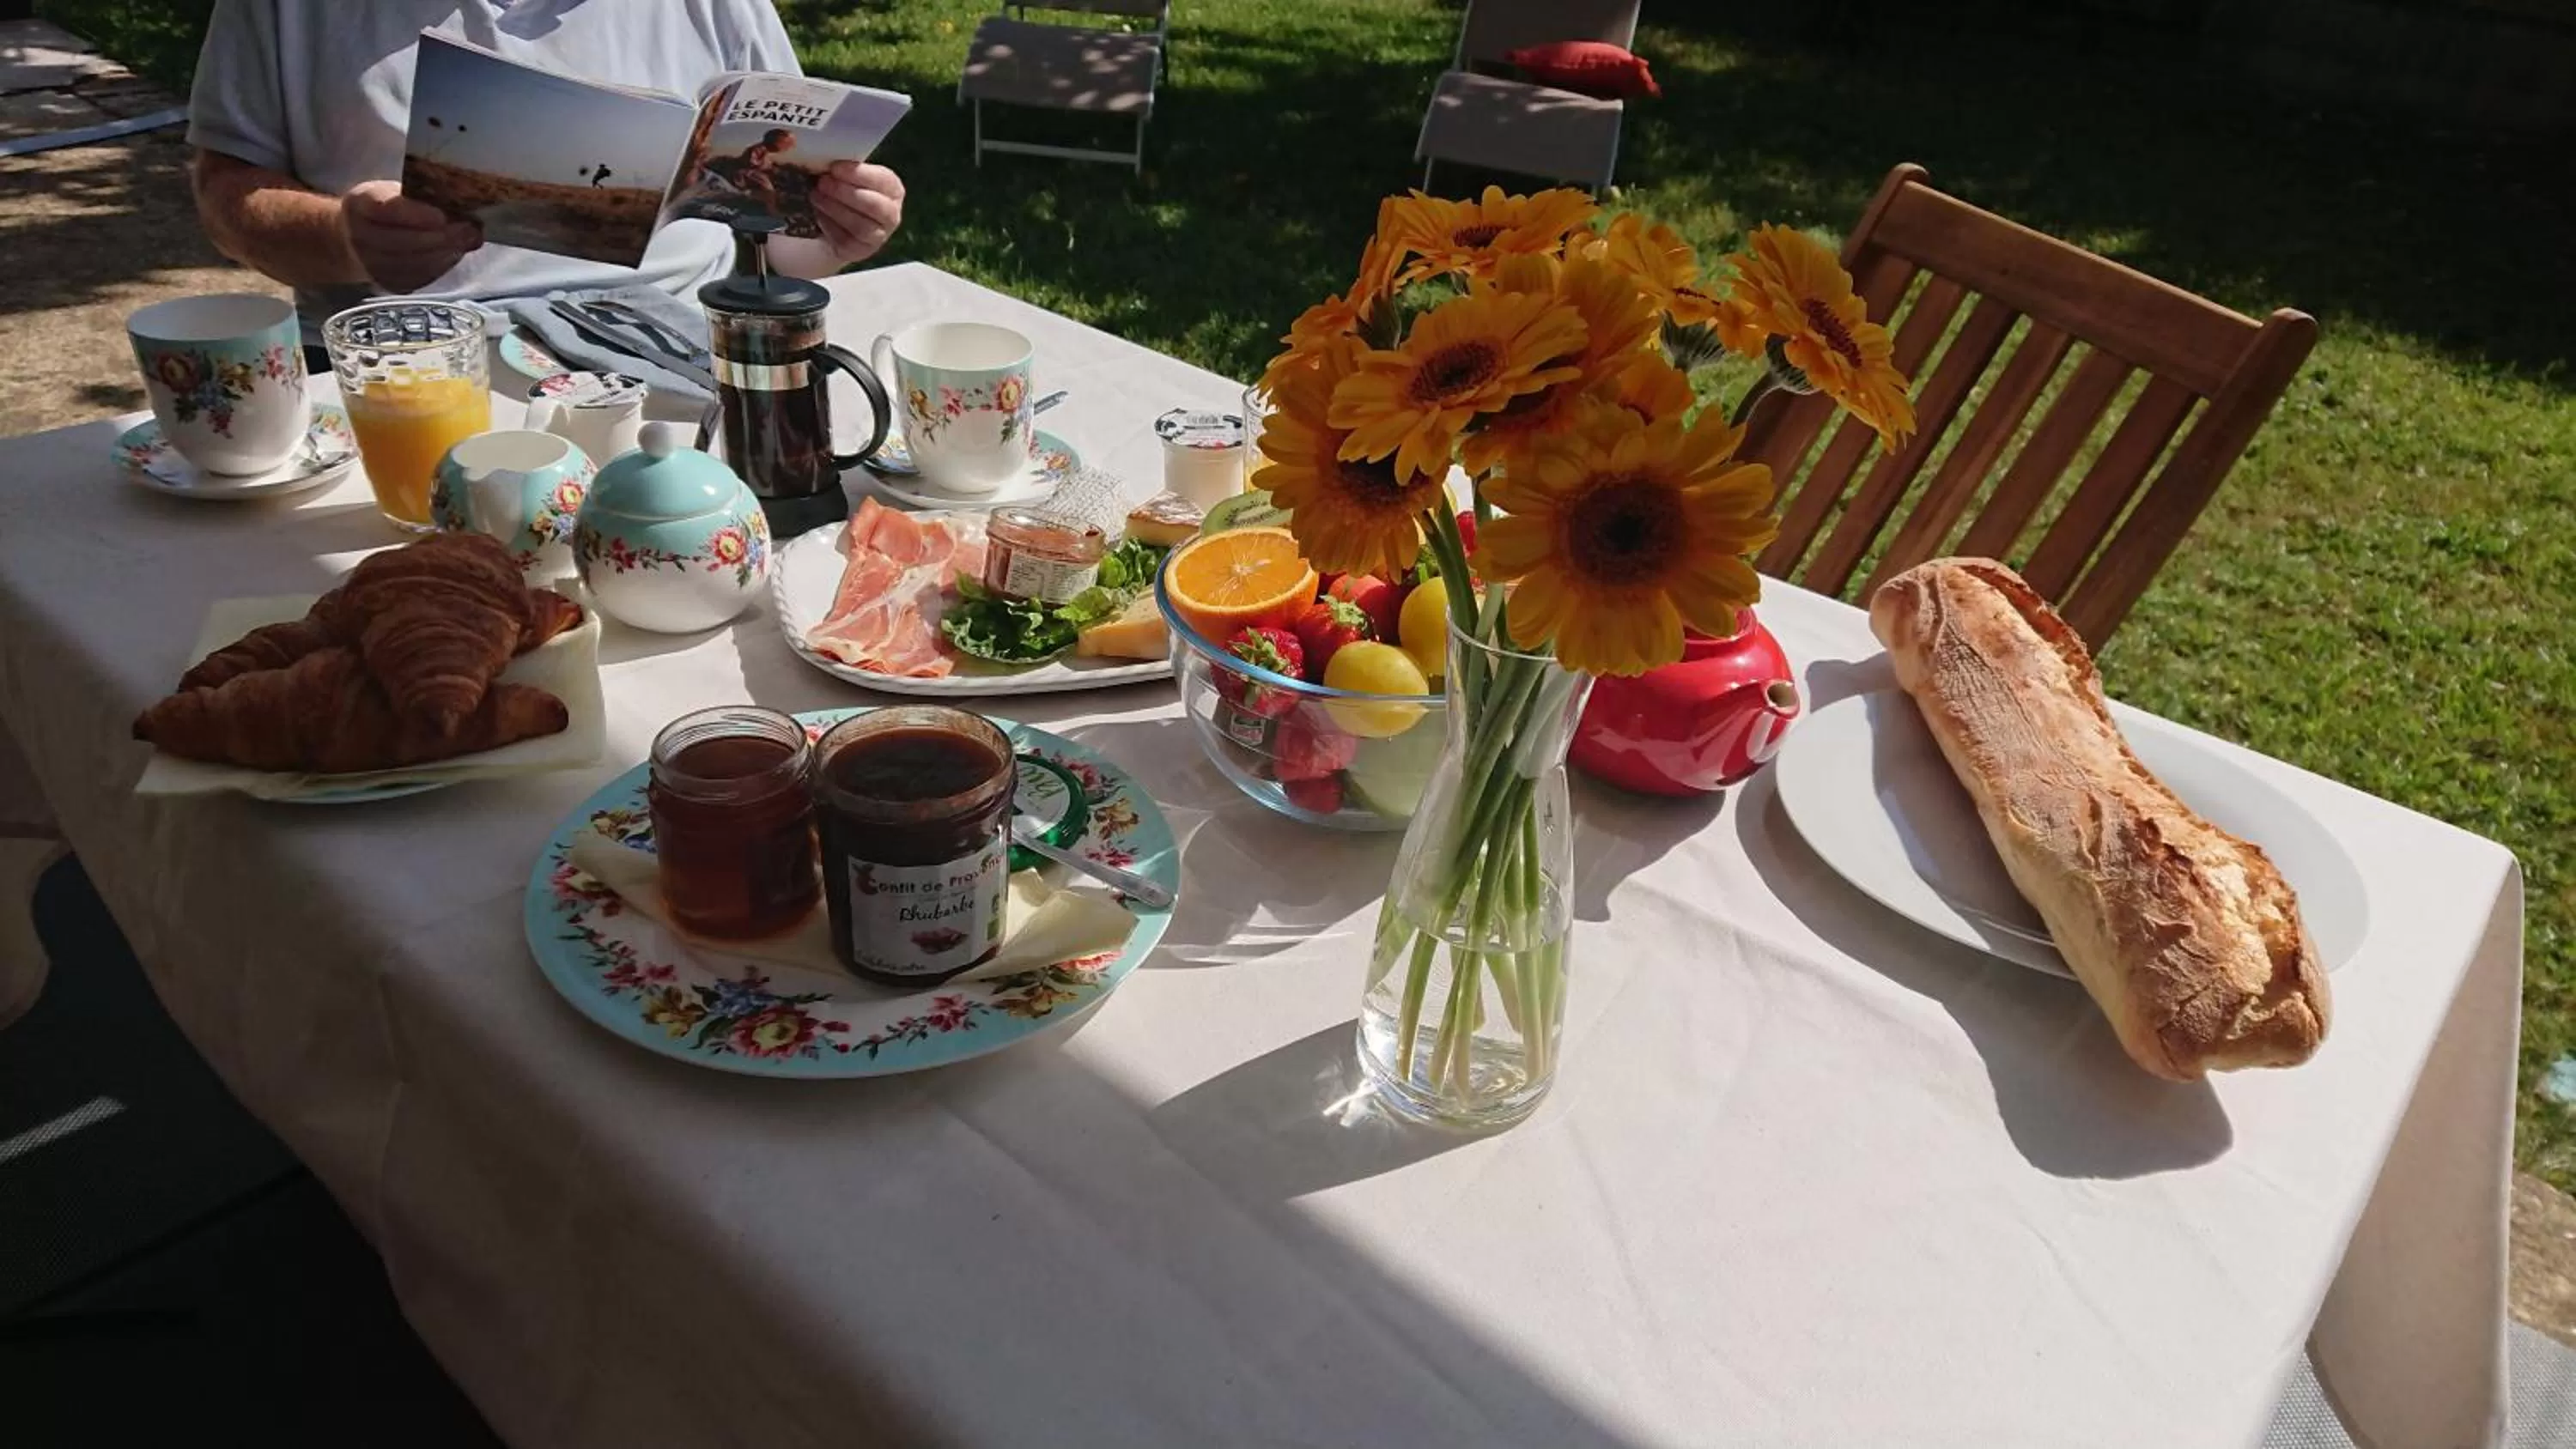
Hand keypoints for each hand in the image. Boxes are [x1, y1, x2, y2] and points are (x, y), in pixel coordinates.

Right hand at [340, 181, 480, 292]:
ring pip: (413, 263)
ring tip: (466, 242)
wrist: (358, 235)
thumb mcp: (398, 193)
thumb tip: (468, 218)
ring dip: (444, 253)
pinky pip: (418, 278)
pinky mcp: (387, 283)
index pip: (386, 209)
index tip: (442, 216)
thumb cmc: (387, 209)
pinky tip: (453, 254)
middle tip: (468, 230)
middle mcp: (358, 235)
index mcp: (360, 203)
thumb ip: (427, 201)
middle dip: (440, 237)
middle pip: (402, 241)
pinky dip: (440, 267)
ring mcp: (370, 264)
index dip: (415, 214)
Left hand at [809, 161, 903, 265]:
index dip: (859, 174)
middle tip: (822, 182)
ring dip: (835, 209)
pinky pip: (845, 240)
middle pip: (874, 205)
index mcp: (891, 188)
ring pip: (861, 226)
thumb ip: (842, 168)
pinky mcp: (860, 251)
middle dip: (845, 193)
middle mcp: (891, 213)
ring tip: (816, 197)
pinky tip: (818, 215)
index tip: (835, 167)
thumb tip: (823, 157)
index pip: (883, 181)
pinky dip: (829, 226)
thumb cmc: (841, 190)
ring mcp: (878, 235)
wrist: (833, 221)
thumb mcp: (845, 175)